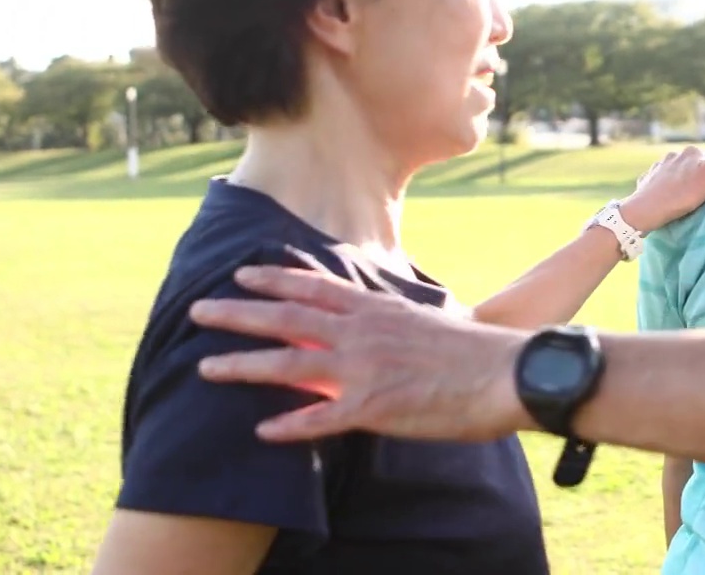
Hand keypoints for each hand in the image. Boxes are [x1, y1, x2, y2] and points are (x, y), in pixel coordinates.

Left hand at [189, 265, 533, 441]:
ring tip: (206, 368)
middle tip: (198, 311)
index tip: (242, 272)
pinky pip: (321, 419)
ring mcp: (363, 370)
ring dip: (243, 365)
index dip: (274, 278)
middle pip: (287, 318)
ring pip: (289, 364)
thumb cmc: (475, 351)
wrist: (506, 372)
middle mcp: (361, 333)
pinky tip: (261, 432)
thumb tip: (376, 326)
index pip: (315, 288)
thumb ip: (392, 325)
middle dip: (238, 313)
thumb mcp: (426, 323)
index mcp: (376, 309)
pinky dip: (289, 427)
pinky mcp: (374, 408)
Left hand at [619, 137, 704, 231]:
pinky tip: (664, 196)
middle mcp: (673, 155)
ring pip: (673, 170)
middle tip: (698, 192)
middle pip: (690, 163)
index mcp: (690, 152)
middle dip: (694, 173)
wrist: (648, 209)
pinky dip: (663, 186)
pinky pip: (658, 180)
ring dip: (678, 179)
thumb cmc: (683, 194)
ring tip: (681, 195)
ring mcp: (657, 167)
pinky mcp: (646, 180)